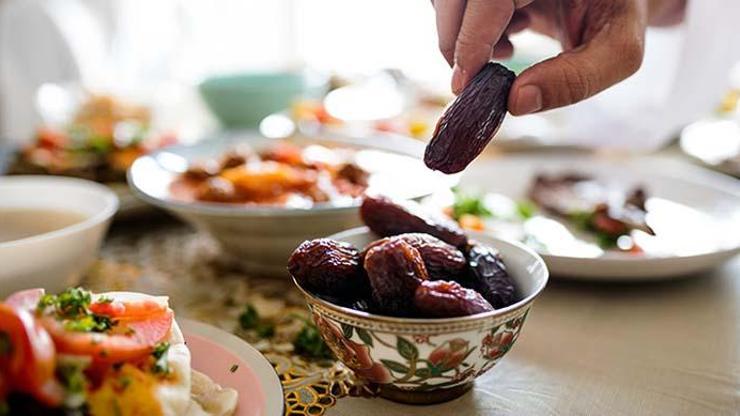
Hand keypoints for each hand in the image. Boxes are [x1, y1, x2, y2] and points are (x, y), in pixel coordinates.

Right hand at [433, 0, 685, 114]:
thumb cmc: (620, 18)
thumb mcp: (619, 52)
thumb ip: (575, 80)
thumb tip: (515, 102)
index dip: (470, 38)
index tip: (465, 83)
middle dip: (454, 41)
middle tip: (472, 80)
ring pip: (450, 1)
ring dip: (461, 36)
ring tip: (502, 54)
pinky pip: (460, 5)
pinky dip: (469, 31)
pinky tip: (505, 41)